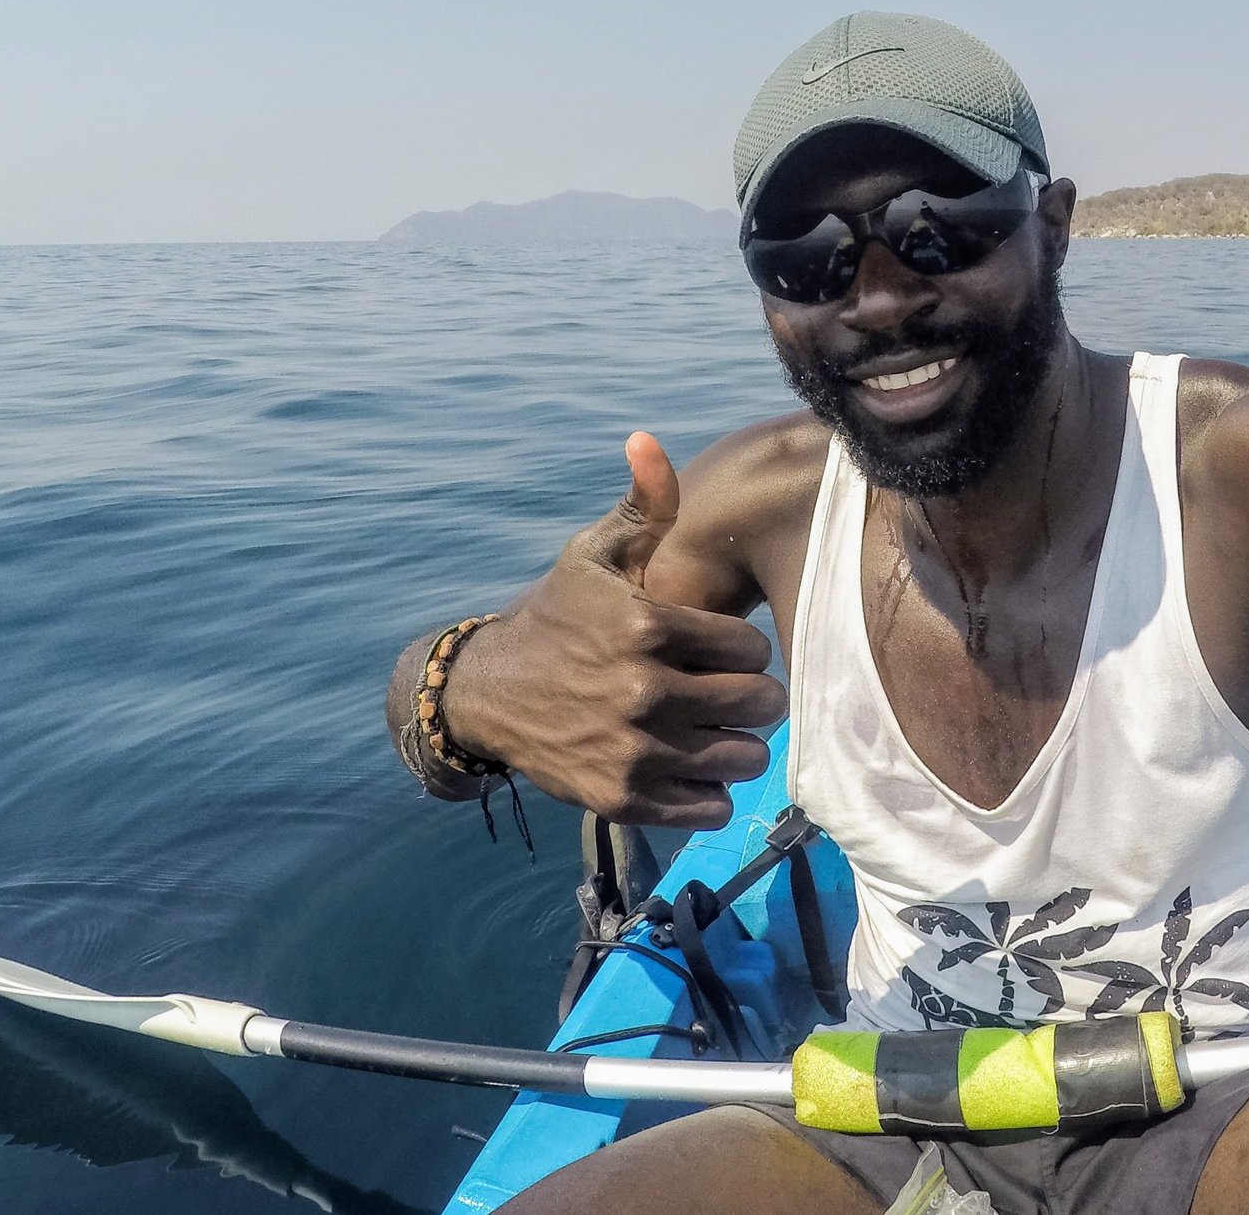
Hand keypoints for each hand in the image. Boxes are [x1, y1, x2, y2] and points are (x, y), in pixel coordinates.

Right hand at [440, 432, 787, 828]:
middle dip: (755, 698)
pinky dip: (711, 792)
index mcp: (646, 626)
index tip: (724, 651)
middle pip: (757, 704)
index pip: (751, 649)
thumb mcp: (593, 557)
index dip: (745, 651)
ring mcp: (633, 749)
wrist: (491, 693)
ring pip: (742, 758)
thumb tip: (648, 441)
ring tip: (718, 730)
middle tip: (736, 694)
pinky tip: (693, 768)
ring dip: (738, 745)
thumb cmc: (557, 617)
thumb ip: (640, 506)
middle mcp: (643, 690)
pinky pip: (708, 807)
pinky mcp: (622, 797)